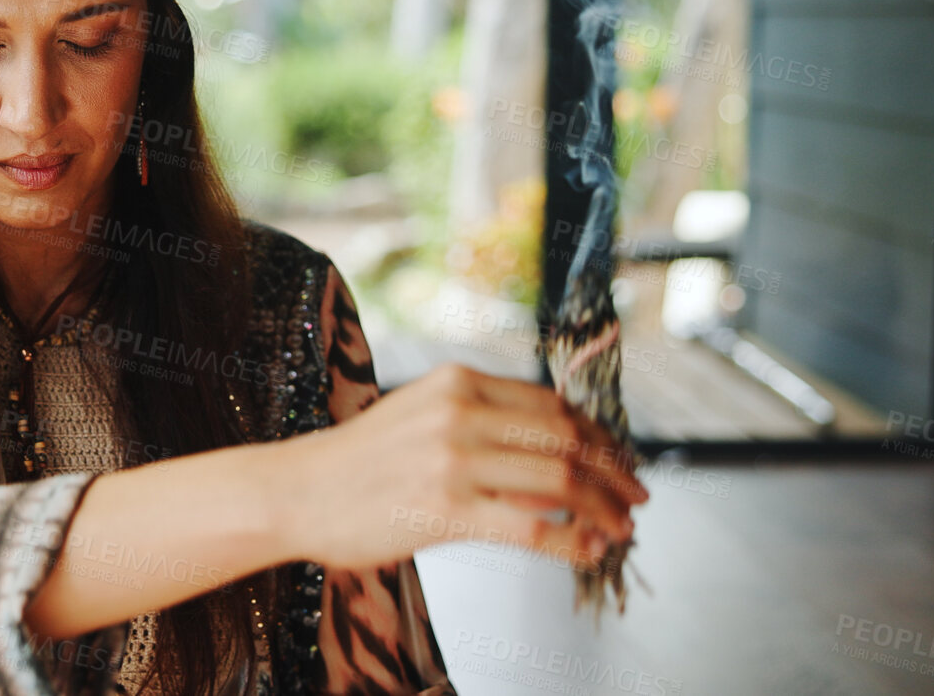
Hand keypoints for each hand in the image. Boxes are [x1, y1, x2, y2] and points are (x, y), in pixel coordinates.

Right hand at [277, 361, 647, 573]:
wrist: (295, 491)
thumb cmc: (357, 462)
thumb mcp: (422, 415)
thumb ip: (480, 421)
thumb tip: (553, 451)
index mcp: (458, 382)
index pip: (552, 405)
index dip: (599, 435)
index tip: (621, 460)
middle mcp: (459, 412)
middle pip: (567, 439)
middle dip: (614, 472)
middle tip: (638, 497)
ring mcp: (452, 460)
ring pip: (560, 481)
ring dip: (604, 509)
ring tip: (622, 529)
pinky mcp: (444, 510)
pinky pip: (531, 525)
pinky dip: (572, 542)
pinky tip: (588, 551)